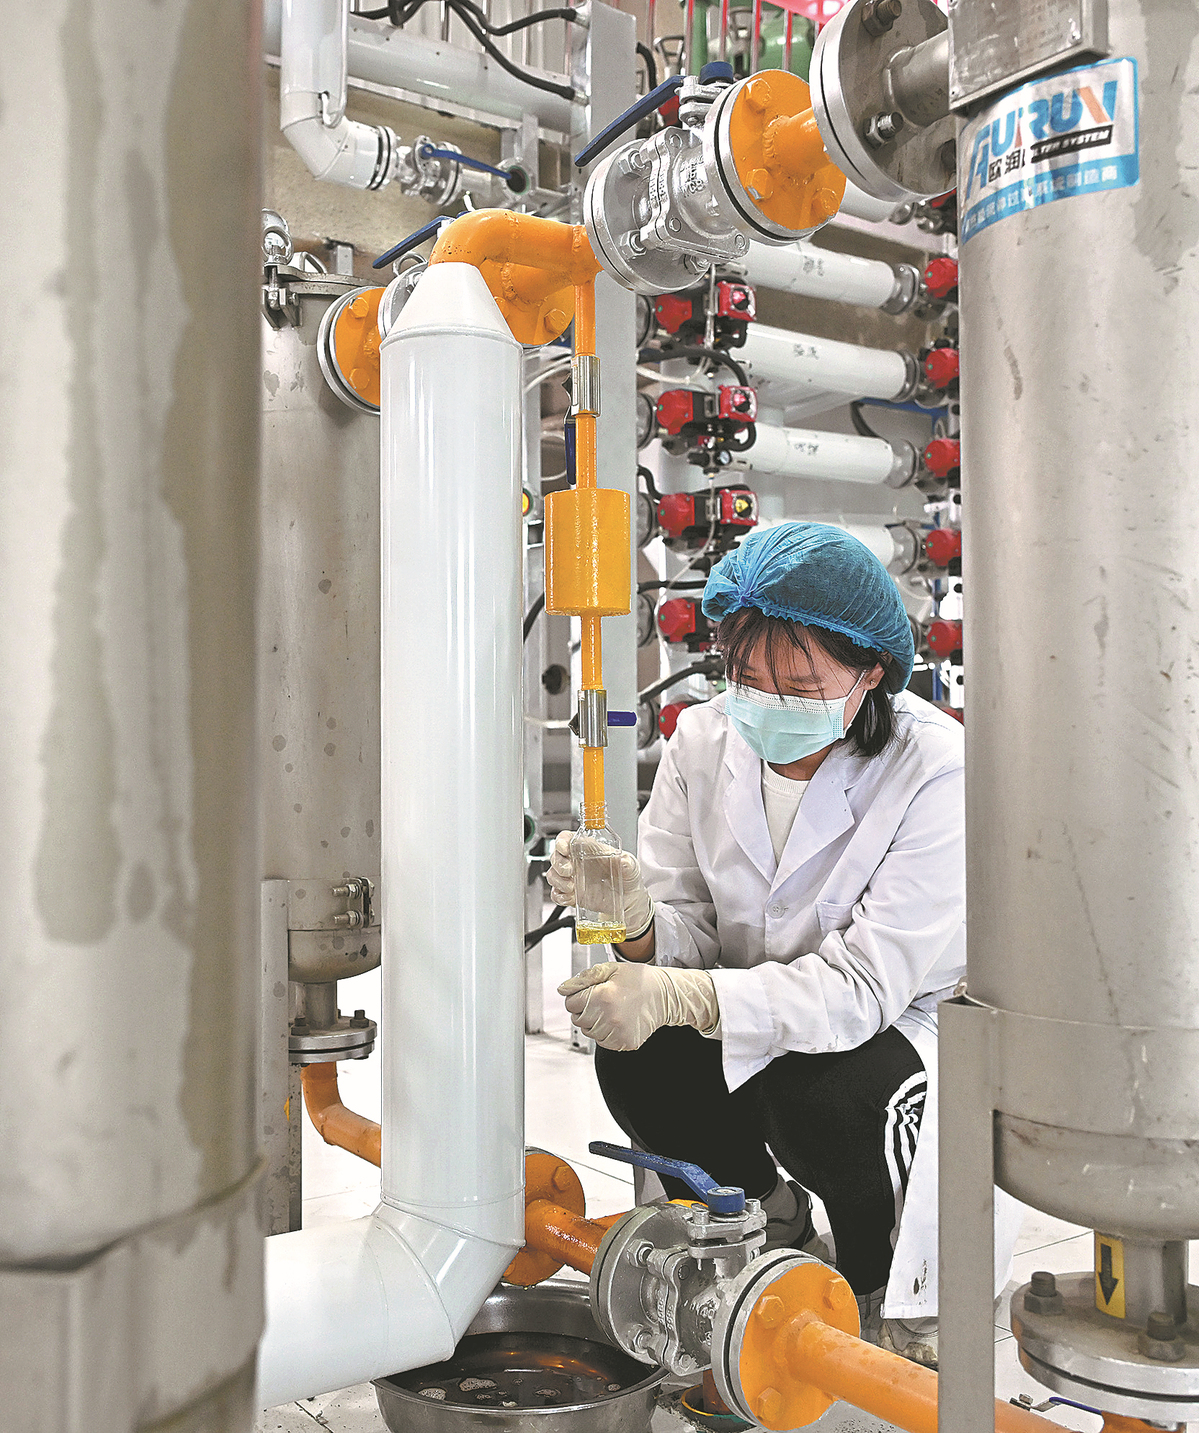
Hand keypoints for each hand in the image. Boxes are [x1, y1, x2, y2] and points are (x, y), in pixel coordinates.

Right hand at [547, 831, 653, 939]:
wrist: (628, 901)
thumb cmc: (627, 877)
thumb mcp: (631, 867)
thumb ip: (627, 862)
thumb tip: (623, 860)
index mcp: (589, 850)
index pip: (568, 839)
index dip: (561, 841)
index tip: (564, 848)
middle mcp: (578, 862)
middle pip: (556, 856)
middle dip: (559, 864)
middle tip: (570, 872)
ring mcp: (574, 878)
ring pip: (553, 875)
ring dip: (558, 881)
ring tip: (572, 888)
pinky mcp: (572, 894)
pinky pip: (556, 894)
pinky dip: (559, 896)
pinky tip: (570, 898)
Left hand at [557, 962, 718, 1050]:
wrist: (665, 995)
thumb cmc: (640, 980)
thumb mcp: (611, 969)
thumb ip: (584, 978)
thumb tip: (563, 989)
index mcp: (604, 996)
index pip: (570, 1003)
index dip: (577, 996)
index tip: (590, 992)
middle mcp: (609, 1017)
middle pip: (577, 1019)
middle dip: (585, 1009)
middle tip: (602, 999)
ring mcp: (617, 1033)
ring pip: (588, 1031)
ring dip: (594, 1021)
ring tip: (611, 1009)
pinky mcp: (624, 1043)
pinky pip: (602, 1041)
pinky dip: (605, 1032)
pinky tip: (617, 1019)